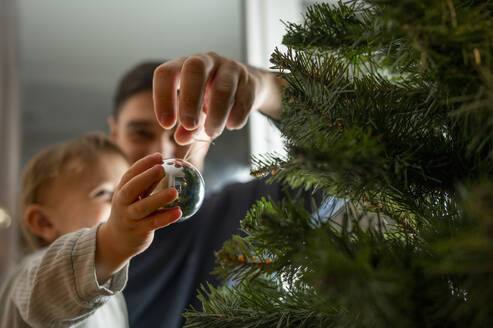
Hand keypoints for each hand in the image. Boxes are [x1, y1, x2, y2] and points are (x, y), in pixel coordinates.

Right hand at [95, 153, 181, 282]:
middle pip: (131, 189)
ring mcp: (129, 218)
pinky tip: (178, 212)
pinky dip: (165, 218)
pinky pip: (153, 223)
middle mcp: (122, 203)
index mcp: (121, 191)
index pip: (130, 175)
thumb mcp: (134, 198)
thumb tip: (165, 166)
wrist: (115, 241)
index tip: (159, 156)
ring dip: (158, 199)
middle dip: (145, 177)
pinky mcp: (138, 231)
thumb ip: (146, 185)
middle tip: (161, 168)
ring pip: (143, 208)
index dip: (143, 164)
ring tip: (174, 192)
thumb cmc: (129, 212)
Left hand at [153, 52, 281, 144]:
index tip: (166, 124)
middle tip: (189, 125)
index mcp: (185, 65)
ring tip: (212, 133)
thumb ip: (186, 126)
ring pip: (222, 88)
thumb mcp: (195, 110)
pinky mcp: (249, 81)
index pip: (167, 73)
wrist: (246, 86)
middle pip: (195, 69)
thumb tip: (181, 139)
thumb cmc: (212, 96)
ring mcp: (230, 68)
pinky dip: (236, 116)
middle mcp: (207, 61)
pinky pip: (243, 100)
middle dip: (190, 100)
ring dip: (215, 115)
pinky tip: (231, 125)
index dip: (162, 98)